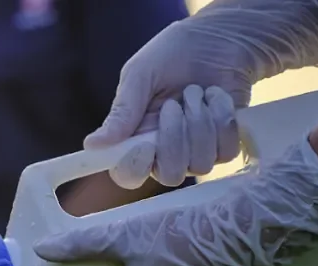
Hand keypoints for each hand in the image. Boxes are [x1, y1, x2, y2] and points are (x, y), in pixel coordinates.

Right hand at [90, 0, 317, 188]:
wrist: (218, 37)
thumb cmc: (173, 54)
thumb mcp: (140, 75)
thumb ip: (122, 111)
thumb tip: (92, 145)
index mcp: (135, 139)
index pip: (128, 174)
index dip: (135, 166)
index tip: (144, 143)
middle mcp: (164, 151)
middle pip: (170, 175)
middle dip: (175, 137)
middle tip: (173, 104)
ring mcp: (197, 151)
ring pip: (200, 164)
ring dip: (200, 122)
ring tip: (196, 92)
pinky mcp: (225, 144)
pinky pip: (226, 152)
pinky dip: (222, 118)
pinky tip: (215, 97)